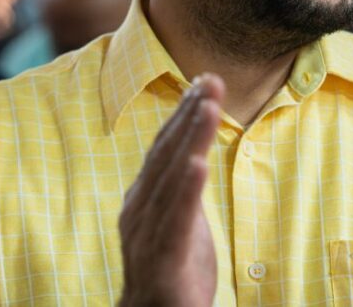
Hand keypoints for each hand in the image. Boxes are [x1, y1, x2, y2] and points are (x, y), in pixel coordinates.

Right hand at [117, 74, 223, 306]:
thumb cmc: (171, 273)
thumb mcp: (180, 220)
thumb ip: (183, 188)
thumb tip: (194, 150)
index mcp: (144, 198)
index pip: (165, 147)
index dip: (184, 112)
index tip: (205, 81)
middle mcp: (140, 211)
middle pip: (167, 153)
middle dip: (190, 113)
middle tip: (212, 79)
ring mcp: (147, 236)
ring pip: (171, 179)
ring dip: (190, 139)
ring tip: (208, 106)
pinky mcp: (163, 264)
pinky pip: (175, 222)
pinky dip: (186, 190)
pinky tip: (197, 164)